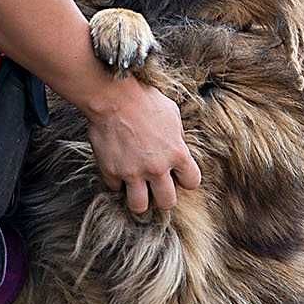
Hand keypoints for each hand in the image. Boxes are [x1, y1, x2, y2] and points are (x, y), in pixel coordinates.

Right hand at [84, 79, 201, 216]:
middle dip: (163, 197)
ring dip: (140, 200)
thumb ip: (177, 137)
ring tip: (137, 190)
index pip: (192, 182)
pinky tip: (118, 170)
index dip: (185, 180)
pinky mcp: (111, 171)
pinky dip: (116, 182)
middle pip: (167, 203)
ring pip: (139, 207)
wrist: (112, 96)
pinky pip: (115, 189)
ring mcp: (133, 172)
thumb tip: (178, 147)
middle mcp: (157, 168)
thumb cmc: (144, 100)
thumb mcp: (172, 115)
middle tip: (157, 189)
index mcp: (177, 153)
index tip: (177, 175)